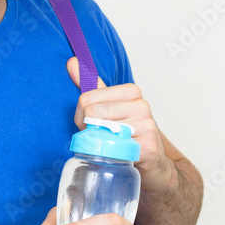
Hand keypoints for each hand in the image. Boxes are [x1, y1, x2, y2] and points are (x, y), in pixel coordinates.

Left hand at [66, 57, 179, 196]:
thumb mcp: (109, 106)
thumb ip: (91, 85)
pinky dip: (109, 155)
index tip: (91, 124)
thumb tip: (72, 61)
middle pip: (92, 113)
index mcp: (131, 91)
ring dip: (99, 143)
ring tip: (111, 145)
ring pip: (101, 131)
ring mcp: (146, 125)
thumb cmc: (127, 133)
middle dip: (89, 130)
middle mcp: (141, 105)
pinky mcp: (148, 146)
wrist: (152, 163)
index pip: (86, 98)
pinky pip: (114, 149)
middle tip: (102, 138)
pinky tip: (119, 155)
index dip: (81, 116)